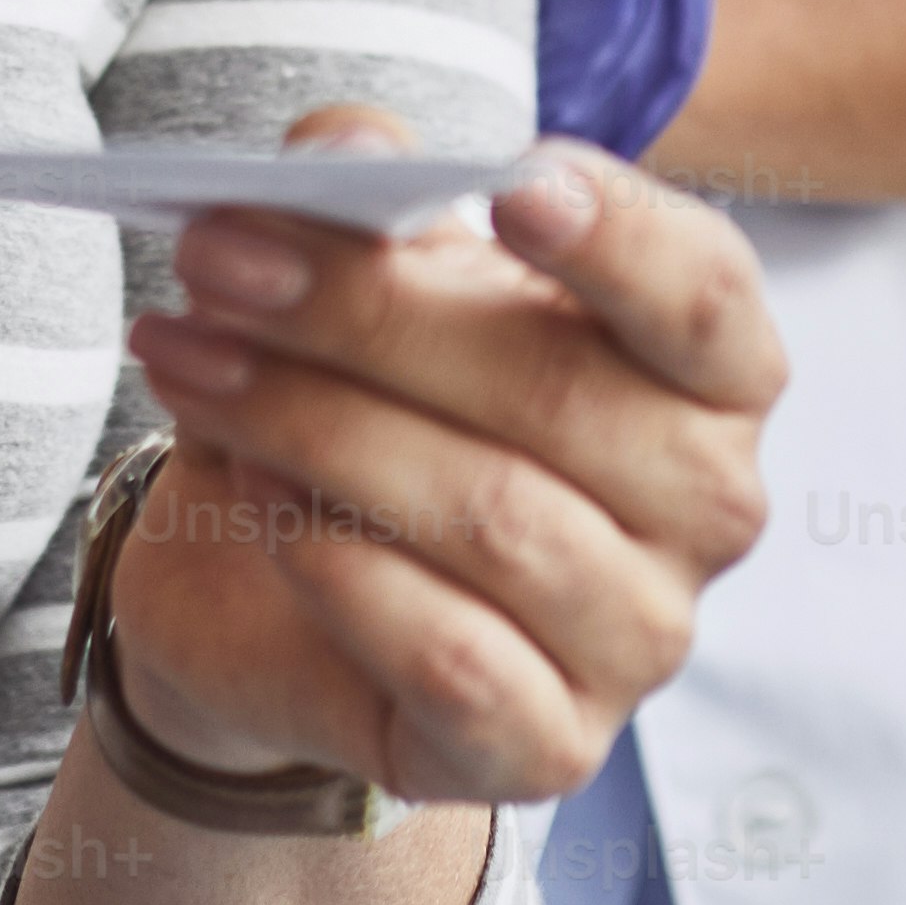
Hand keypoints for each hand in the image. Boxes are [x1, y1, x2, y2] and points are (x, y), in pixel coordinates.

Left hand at [100, 108, 780, 804]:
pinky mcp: (552, 747)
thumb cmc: (373, 394)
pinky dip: (341, 570)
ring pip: (495, 519)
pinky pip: (455, 659)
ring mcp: (643, 637)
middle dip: (368, 316)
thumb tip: (344, 157)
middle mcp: (712, 504)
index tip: (511, 177)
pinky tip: (258, 504)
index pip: (702, 294)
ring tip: (193, 370)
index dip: (618, 236)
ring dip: (315, 429)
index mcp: (710, 367)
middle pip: (561, 394)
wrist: (279, 589)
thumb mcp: (369, 265)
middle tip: (215, 258)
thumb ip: (368, 187)